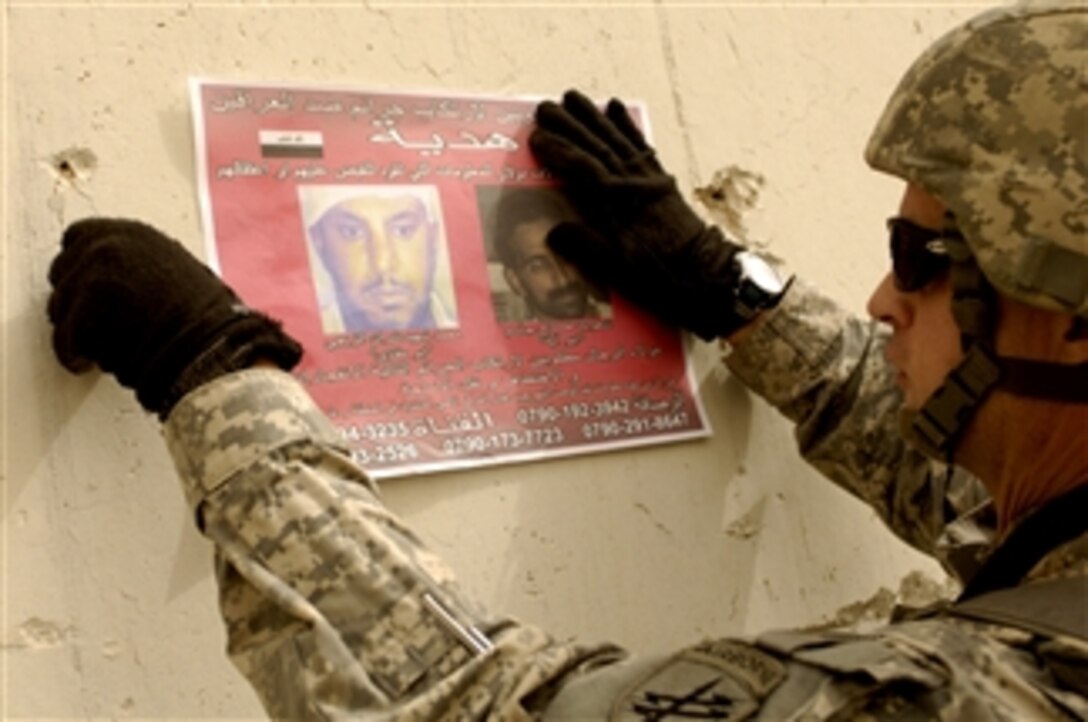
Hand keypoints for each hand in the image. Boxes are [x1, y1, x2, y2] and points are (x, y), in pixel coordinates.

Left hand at [47, 218, 301, 417]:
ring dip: (73, 328)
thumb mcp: (181, 278)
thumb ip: (145, 273)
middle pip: (63, 270)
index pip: (79, 237)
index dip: (79, 271)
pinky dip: (71, 352)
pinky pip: (64, 332)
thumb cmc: (210, 324)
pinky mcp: (89, 294)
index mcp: (137, 234)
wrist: (213, 343)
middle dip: (73, 301)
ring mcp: (98, 263)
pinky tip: (84, 362)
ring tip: (92, 349)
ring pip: (60, 303)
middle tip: (87, 328)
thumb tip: (124, 291)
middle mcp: (114, 239)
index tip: (83, 295)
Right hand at [530, 89, 751, 339]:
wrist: (709, 277)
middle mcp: (634, 184)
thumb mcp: (618, 271)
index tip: (535, 136)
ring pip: (617, 140)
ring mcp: (650, 180)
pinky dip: (626, 128)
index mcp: (619, 203)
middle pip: (597, 146)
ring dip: (594, 118)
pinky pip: (641, 147)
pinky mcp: (662, 183)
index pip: (582, 169)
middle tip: (545, 106)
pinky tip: (616, 110)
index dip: (558, 151)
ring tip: (574, 97)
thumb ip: (585, 248)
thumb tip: (553, 231)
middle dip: (570, 124)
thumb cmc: (663, 278)